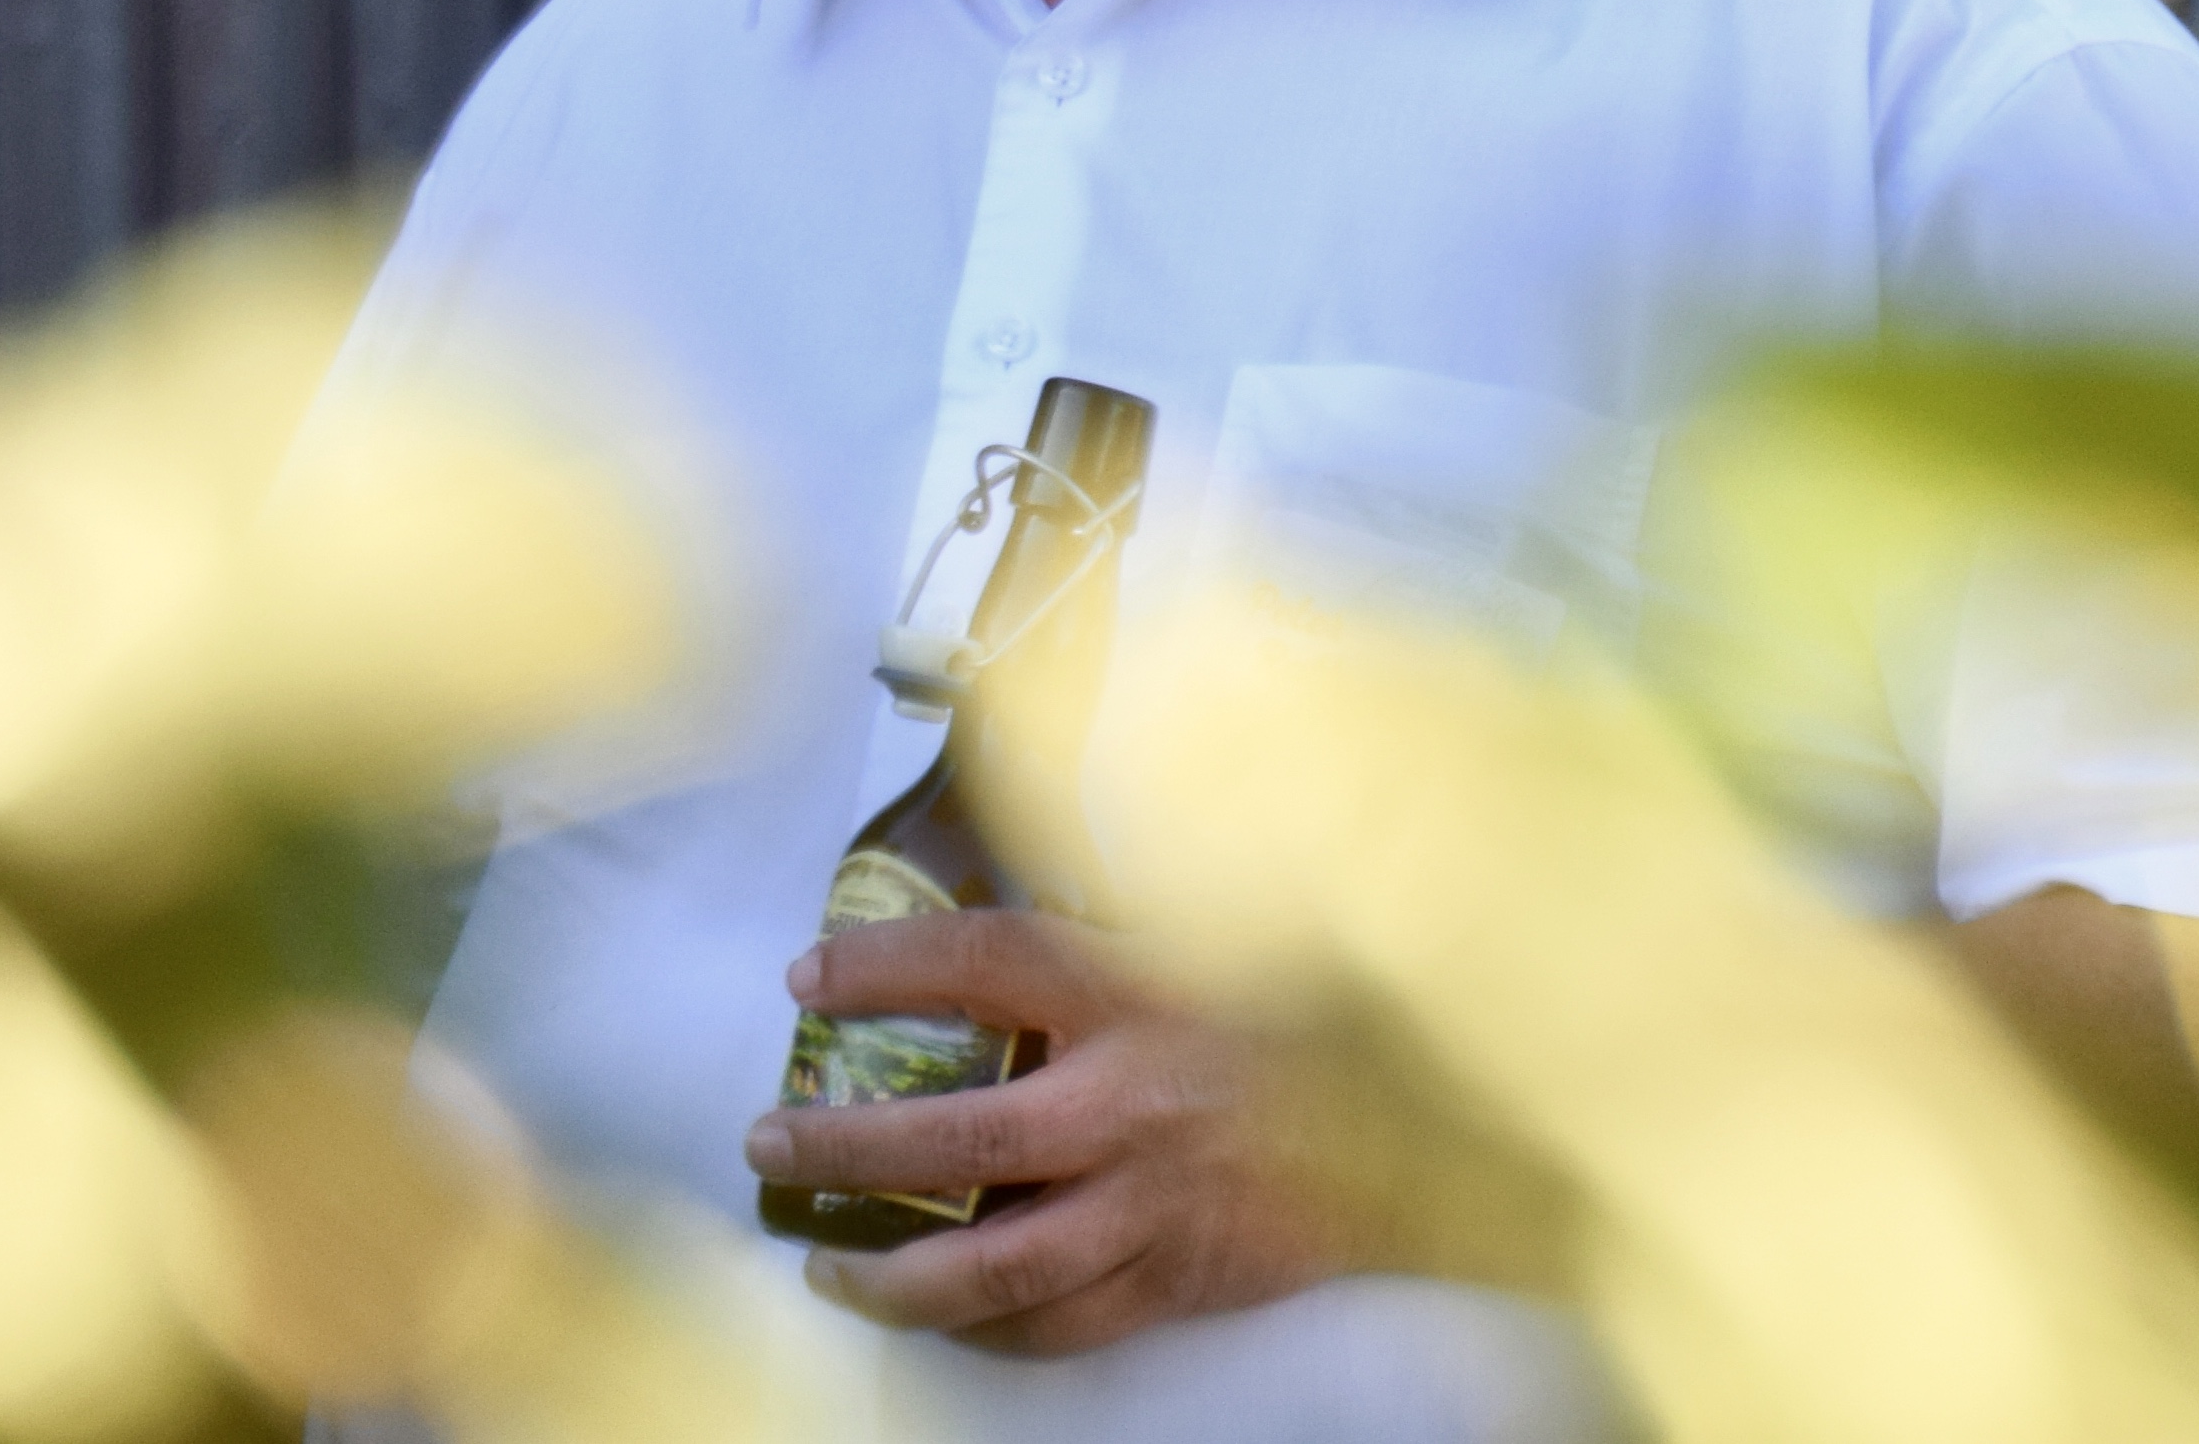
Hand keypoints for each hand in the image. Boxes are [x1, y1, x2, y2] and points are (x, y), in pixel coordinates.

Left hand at [745, 909, 1350, 1356]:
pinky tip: (936, 1317)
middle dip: (843, 1144)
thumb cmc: (1299, 1017)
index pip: (979, 963)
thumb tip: (975, 870)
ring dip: (894, 1271)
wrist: (1430, 1131)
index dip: (879, 967)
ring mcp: (1154, 1203)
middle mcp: (1133, 1100)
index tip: (804, 977)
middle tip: (769, 1141)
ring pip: (995, 1262)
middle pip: (957, 1134)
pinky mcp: (1181, 1279)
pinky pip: (1062, 1324)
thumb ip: (1090, 926)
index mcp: (1135, 990)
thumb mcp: (1198, 934)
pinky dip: (987, 1329)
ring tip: (824, 1261)